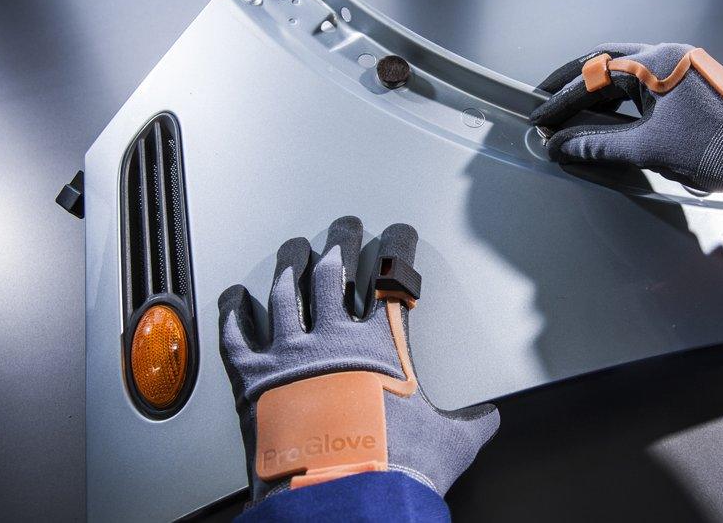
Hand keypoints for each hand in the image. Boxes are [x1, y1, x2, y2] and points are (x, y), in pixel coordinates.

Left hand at [219, 216, 498, 504]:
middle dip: (341, 240)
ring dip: (289, 263)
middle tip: (344, 226)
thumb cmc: (393, 470)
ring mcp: (289, 355)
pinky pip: (237, 334)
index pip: (390, 277)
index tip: (398, 233)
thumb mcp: (448, 445)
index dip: (397, 247)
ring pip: (284, 291)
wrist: (343, 501)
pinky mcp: (253, 381)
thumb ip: (470, 424)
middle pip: (333, 270)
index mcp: (381, 347)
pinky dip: (233, 312)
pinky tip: (235, 296)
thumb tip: (489, 420)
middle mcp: (333, 340)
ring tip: (294, 247)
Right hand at [531, 43, 722, 198]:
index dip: (563, 99)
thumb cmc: (713, 148)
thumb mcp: (646, 149)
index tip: (541, 118)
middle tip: (545, 100)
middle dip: (572, 83)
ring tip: (566, 110)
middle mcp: (667, 57)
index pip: (595, 75)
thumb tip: (562, 147)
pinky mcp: (685, 84)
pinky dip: (615, 98)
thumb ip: (598, 146)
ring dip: (593, 90)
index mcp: (657, 63)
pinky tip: (599, 115)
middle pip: (605, 61)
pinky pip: (640, 82)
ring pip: (622, 71)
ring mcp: (678, 68)